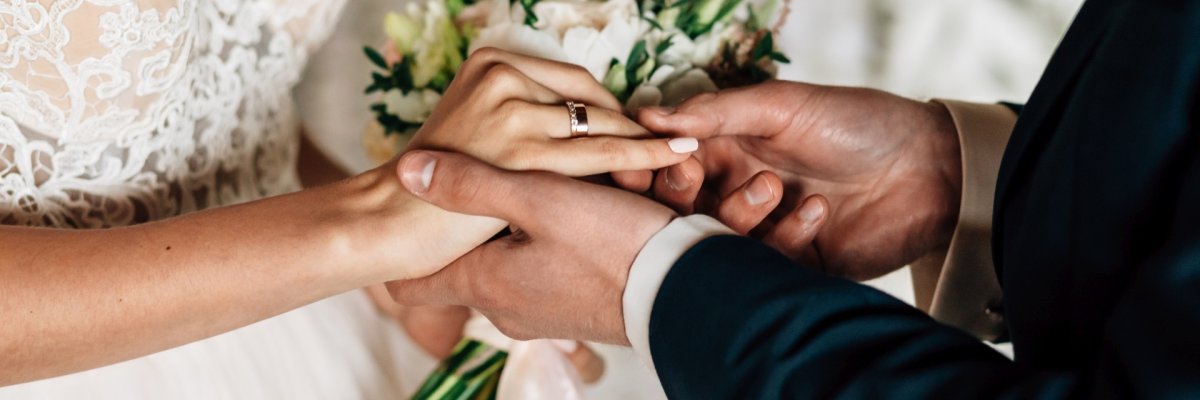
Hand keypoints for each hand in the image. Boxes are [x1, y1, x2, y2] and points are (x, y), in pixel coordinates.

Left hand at [385, 150, 674, 343]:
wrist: (686, 291)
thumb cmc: (612, 245)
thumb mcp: (539, 198)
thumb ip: (472, 183)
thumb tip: (407, 171)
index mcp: (485, 283)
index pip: (414, 284)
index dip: (407, 252)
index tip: (407, 223)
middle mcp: (505, 308)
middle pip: (470, 260)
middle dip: (484, 221)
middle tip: (507, 185)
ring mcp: (541, 315)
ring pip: (515, 259)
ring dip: (530, 224)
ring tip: (561, 192)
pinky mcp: (575, 310)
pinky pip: (550, 268)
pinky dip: (559, 241)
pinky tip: (586, 216)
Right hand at [409, 47, 695, 184]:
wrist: (389, 221)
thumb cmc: (432, 193)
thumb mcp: (475, 135)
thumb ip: (519, 122)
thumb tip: (582, 126)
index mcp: (490, 62)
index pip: (574, 84)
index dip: (610, 111)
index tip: (638, 131)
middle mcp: (502, 75)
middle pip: (591, 101)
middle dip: (631, 126)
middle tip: (672, 145)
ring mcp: (511, 109)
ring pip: (600, 125)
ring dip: (645, 143)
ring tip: (687, 153)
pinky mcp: (520, 149)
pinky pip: (600, 153)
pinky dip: (644, 155)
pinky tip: (676, 157)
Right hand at [637, 81, 961, 279]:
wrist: (931, 168)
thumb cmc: (857, 123)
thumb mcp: (782, 106)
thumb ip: (716, 113)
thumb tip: (650, 117)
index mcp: (727, 150)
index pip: (668, 165)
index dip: (650, 166)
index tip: (645, 160)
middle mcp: (736, 191)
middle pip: (679, 209)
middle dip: (679, 194)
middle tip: (694, 176)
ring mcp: (764, 232)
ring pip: (717, 239)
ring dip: (737, 213)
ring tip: (774, 186)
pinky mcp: (792, 267)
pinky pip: (765, 264)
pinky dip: (785, 237)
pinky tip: (818, 210)